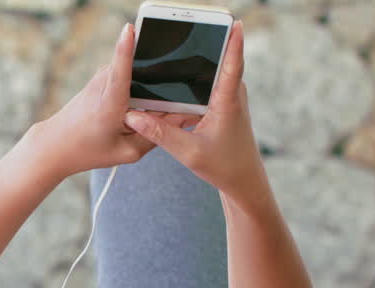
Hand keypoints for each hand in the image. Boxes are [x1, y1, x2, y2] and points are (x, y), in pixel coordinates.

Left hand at [38, 22, 194, 176]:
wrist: (56, 143)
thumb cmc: (89, 150)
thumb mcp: (126, 153)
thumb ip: (154, 135)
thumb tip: (180, 117)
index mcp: (108, 104)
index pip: (119, 71)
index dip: (126, 50)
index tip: (129, 30)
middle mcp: (103, 83)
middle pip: (141, 73)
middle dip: (162, 84)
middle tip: (172, 108)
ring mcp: (102, 76)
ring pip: (138, 76)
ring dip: (150, 90)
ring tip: (145, 112)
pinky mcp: (103, 76)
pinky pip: (130, 78)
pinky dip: (138, 91)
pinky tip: (138, 108)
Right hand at [123, 20, 262, 194]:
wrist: (242, 179)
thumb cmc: (222, 166)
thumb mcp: (188, 152)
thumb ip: (160, 134)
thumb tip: (132, 116)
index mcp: (228, 102)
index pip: (232, 64)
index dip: (233, 41)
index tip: (233, 21)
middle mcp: (231, 94)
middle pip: (217, 59)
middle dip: (200, 43)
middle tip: (177, 29)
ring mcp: (228, 97)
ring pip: (209, 71)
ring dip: (192, 61)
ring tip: (168, 50)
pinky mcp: (222, 103)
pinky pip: (206, 84)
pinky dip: (190, 79)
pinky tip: (170, 79)